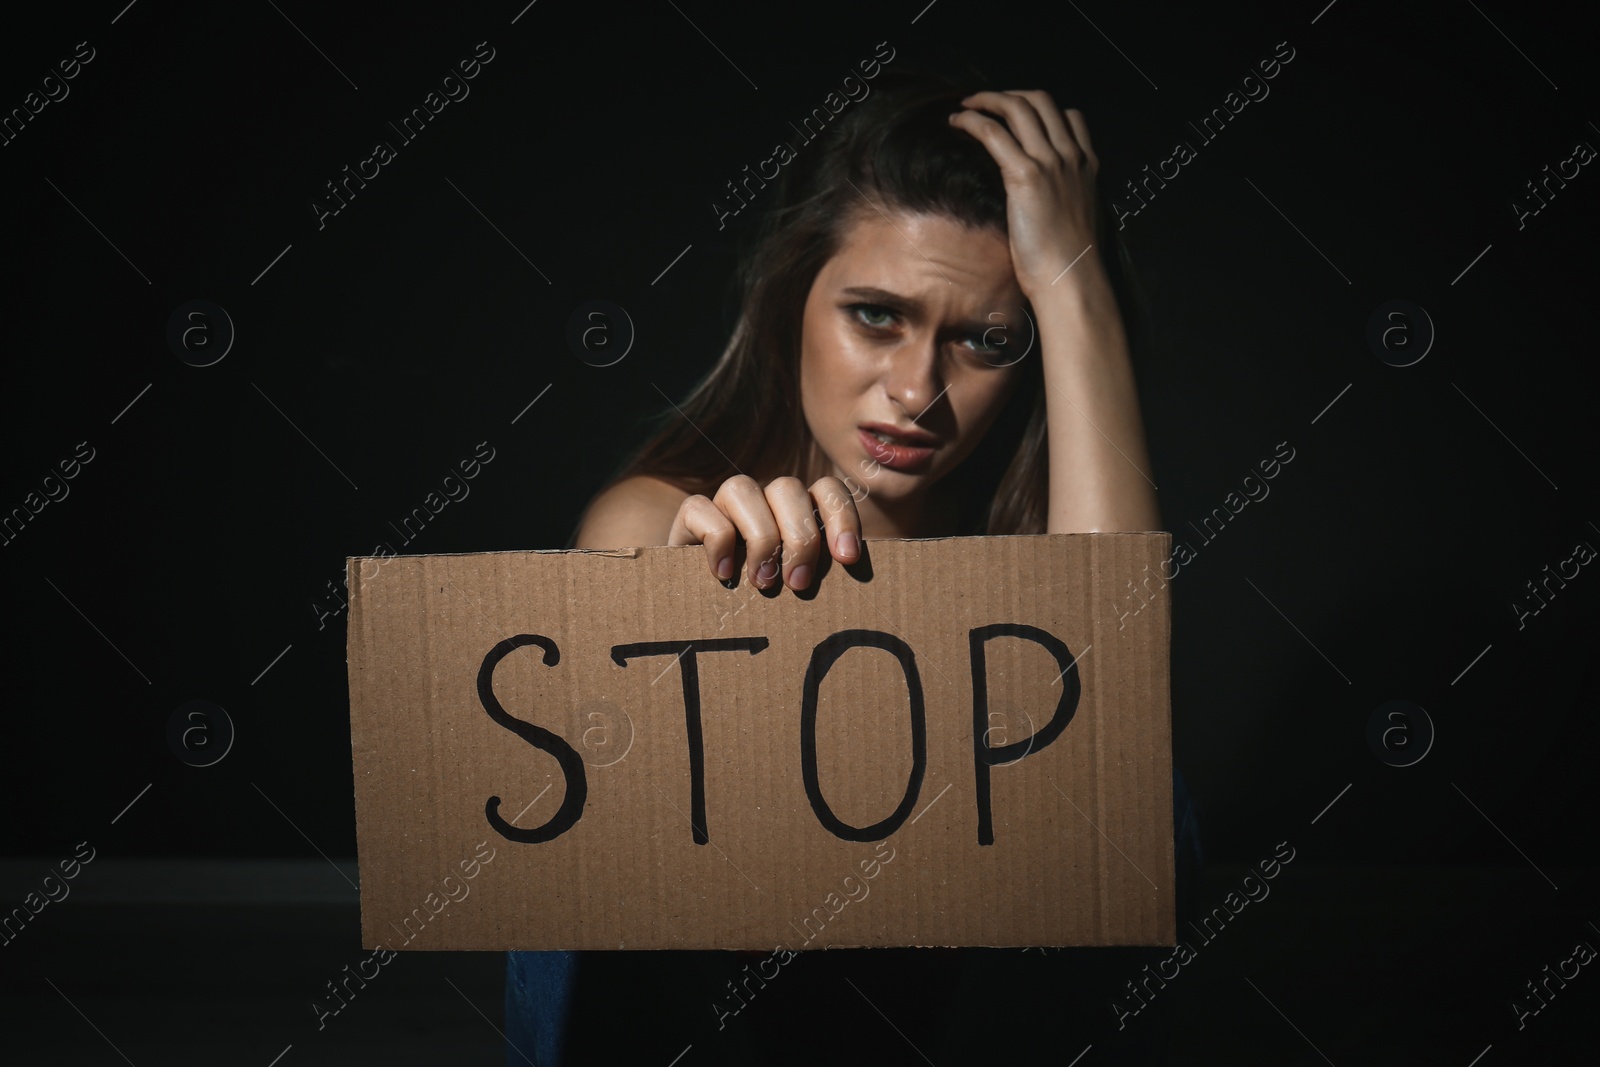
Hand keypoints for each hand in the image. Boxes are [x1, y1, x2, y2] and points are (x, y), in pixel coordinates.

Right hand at [668, 475, 861, 589]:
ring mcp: (725, 504)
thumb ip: (823, 576)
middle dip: (798, 536)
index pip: (827, 490)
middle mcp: (764, 499)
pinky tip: (725, 575)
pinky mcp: (691, 517)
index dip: (841, 517)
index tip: (846, 559)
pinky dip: (717, 541)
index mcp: (798, 510)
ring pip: (741, 488)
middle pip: (787, 487)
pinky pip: (700, 508)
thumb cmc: (764, 602)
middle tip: (798, 583)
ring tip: (764, 582)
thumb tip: (855, 579)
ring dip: (759, 537)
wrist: (703, 610)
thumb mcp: (798, 587)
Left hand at [948, 90, 1102, 299]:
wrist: (1072, 279)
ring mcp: (1051, 162)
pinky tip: (958, 122)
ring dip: (987, 99)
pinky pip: (994, 132)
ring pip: (1019, 108)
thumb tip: (1043, 206)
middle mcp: (1072, 157)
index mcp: (1087, 167)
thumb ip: (1064, 201)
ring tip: (966, 106)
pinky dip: (973, 120)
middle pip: (1042, 102)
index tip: (1016, 116)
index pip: (1071, 117)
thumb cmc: (1070, 264)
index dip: (1042, 109)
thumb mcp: (1076, 222)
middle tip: (985, 103)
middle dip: (1011, 95)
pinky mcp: (1026, 175)